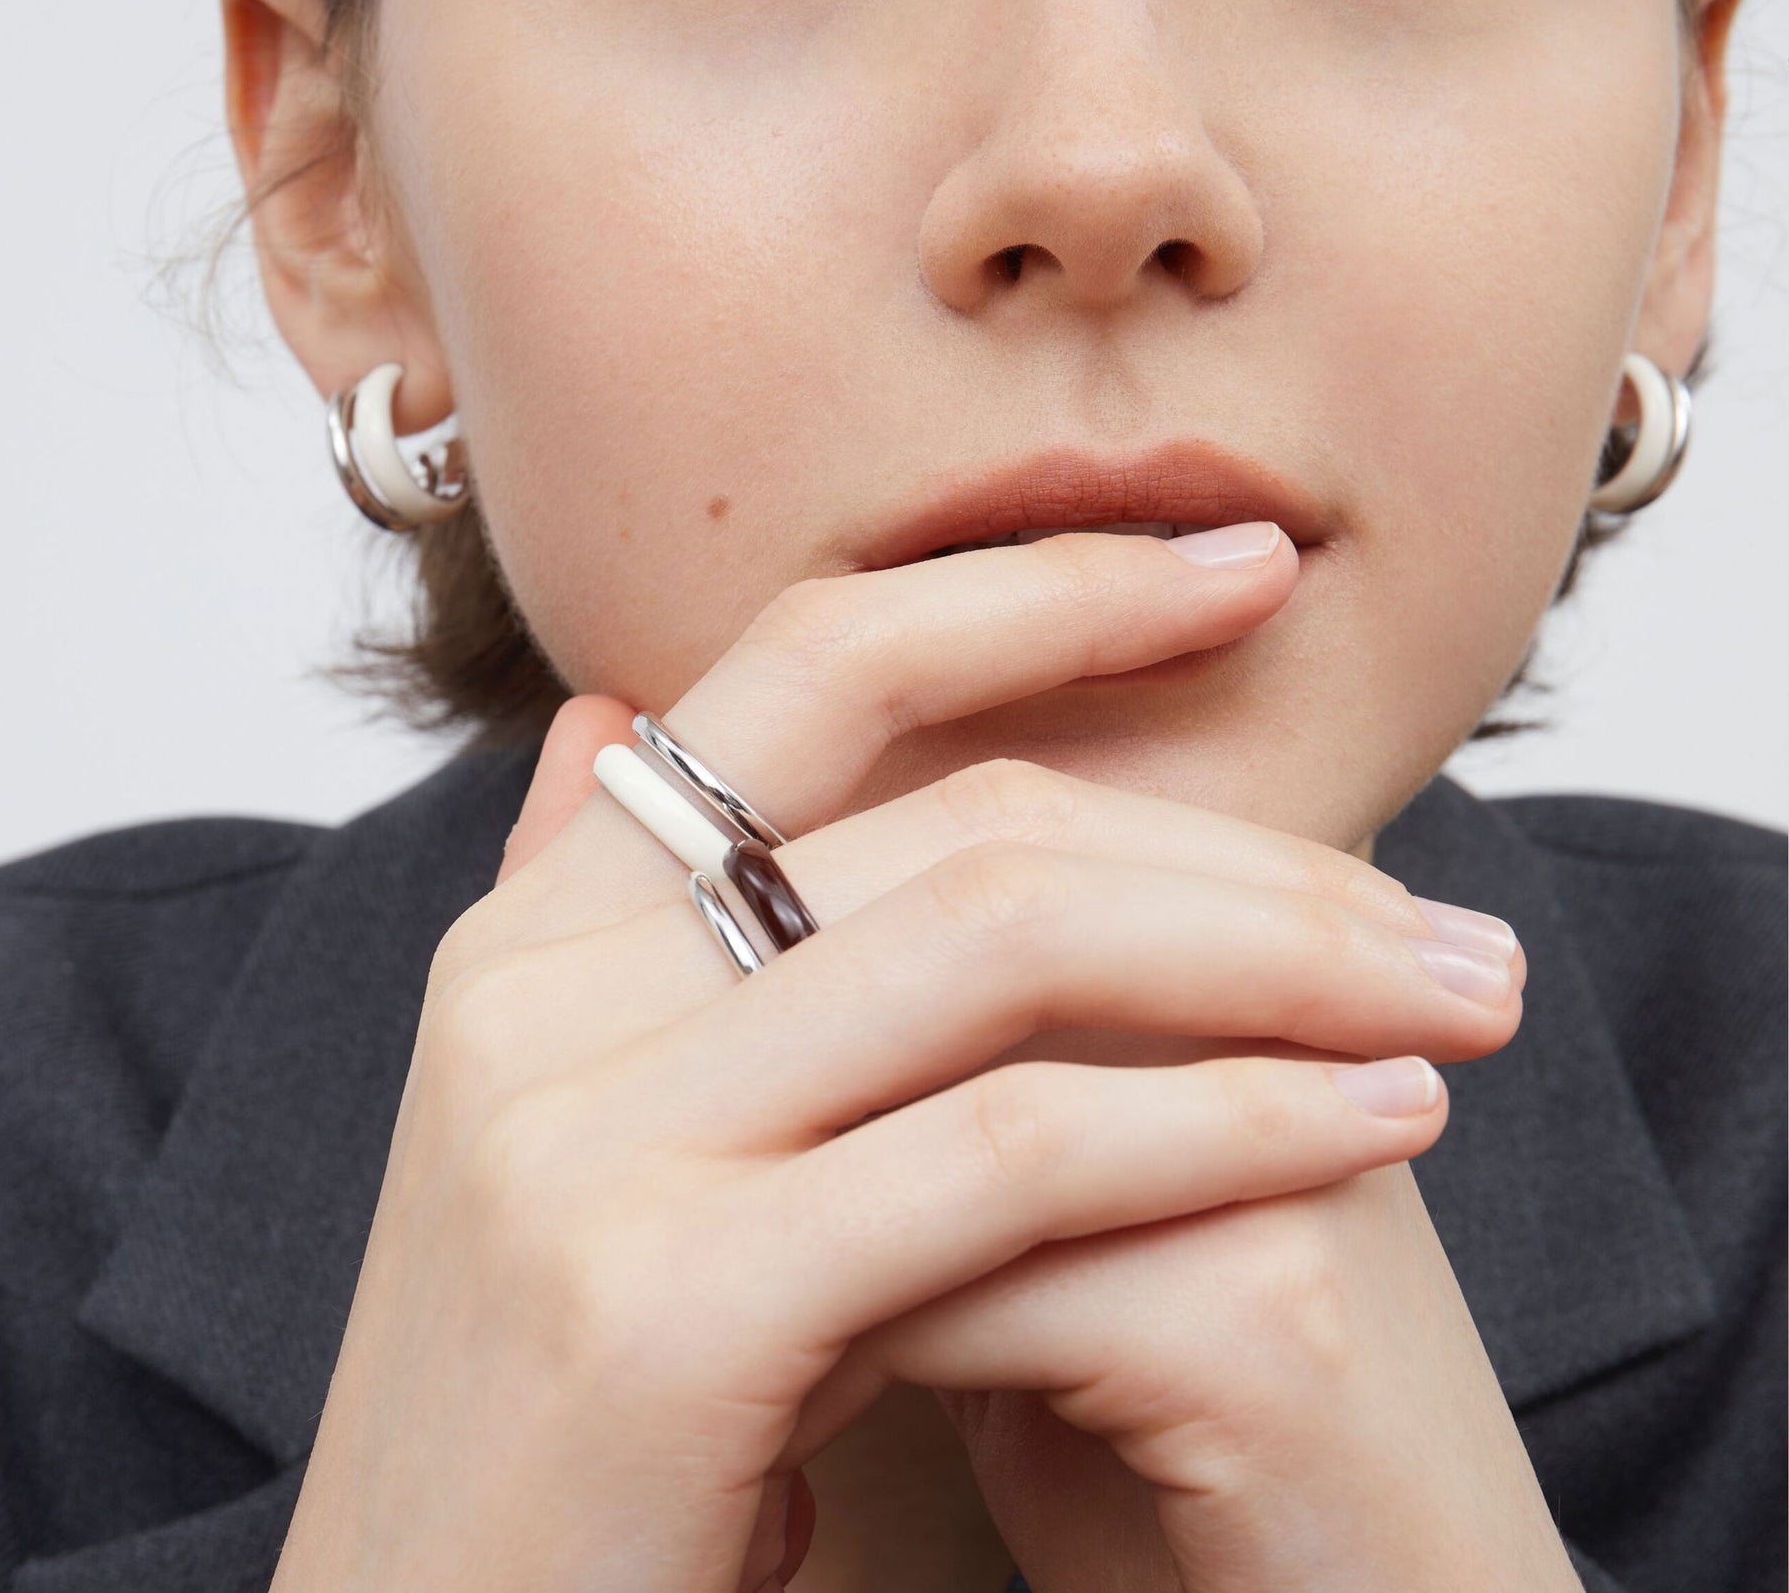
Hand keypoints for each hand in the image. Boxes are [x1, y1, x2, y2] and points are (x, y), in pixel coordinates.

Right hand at [268, 526, 1518, 1592]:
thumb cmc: (568, 1418)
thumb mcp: (565, 1133)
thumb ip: (599, 919)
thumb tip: (616, 715)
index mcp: (537, 930)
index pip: (814, 659)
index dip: (1040, 590)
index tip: (1240, 571)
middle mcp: (541, 994)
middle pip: (962, 821)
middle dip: (1245, 853)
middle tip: (1445, 921)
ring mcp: (583, 1137)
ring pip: (1003, 949)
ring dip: (1276, 970)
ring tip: (1451, 1012)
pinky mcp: (664, 1301)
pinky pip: (1012, 1157)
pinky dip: (1223, 1130)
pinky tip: (1365, 1136)